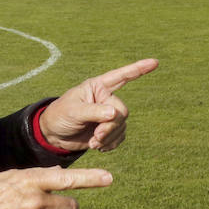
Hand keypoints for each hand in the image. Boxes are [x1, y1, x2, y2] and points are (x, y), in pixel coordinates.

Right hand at [0, 166, 112, 208]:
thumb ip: (38, 176)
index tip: (109, 178)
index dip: (91, 178)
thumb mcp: (12, 177)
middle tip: (49, 208)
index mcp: (32, 182)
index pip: (68, 178)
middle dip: (65, 207)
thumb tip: (61, 173)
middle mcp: (38, 203)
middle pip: (72, 207)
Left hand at [38, 58, 156, 151]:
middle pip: (122, 111)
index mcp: (98, 87)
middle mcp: (106, 98)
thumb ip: (94, 111)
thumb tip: (114, 114)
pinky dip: (111, 143)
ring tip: (93, 143)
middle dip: (110, 126)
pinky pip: (120, 136)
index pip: (121, 76)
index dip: (138, 69)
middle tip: (96, 136)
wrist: (53, 135)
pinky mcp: (108, 130)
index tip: (155, 62)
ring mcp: (108, 115)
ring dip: (109, 137)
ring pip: (122, 126)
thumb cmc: (60, 116)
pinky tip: (99, 146)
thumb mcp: (73, 112)